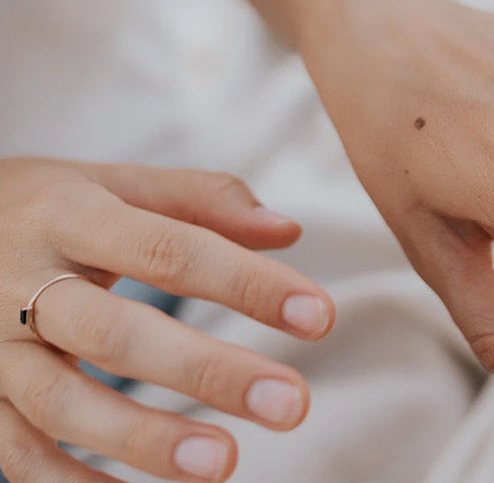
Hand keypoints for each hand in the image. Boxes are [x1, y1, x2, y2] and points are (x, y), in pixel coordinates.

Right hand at [0, 158, 334, 482]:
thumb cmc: (52, 206)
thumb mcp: (116, 182)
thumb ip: (203, 200)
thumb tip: (288, 231)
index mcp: (69, 215)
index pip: (170, 249)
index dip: (247, 284)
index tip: (320, 316)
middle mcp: (20, 281)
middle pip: (115, 334)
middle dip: (208, 372)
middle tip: (291, 404)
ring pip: (60, 403)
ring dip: (143, 439)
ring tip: (225, 464)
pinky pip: (15, 450)